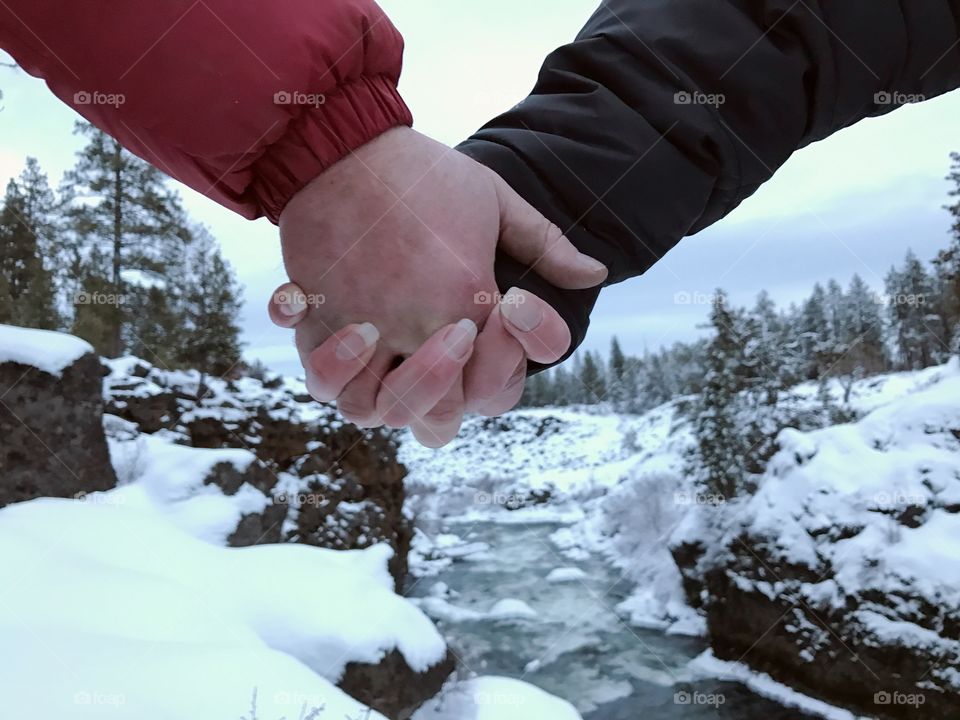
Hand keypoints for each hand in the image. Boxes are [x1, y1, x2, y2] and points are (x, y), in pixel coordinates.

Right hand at [271, 127, 605, 445]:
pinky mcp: (315, 316)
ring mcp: (361, 324)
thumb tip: (595, 275)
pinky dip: (334, 375)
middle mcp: (414, 320)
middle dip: (446, 401)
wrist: (341, 141)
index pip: (493, 379)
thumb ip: (546, 245)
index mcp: (464, 294)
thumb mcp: (496, 199)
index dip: (501, 370)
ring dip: (389, 398)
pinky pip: (319, 377)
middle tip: (443, 354)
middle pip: (434, 415)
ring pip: (371, 409)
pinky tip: (354, 346)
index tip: (491, 326)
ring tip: (395, 358)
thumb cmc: (425, 172)